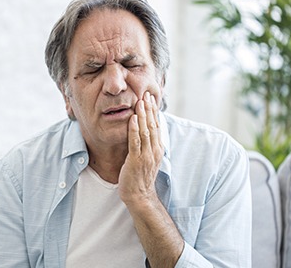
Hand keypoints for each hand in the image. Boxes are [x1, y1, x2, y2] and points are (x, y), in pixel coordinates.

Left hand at [119, 91, 163, 205]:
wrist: (140, 195)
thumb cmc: (141, 177)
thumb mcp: (149, 158)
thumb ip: (149, 144)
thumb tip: (146, 131)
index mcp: (158, 148)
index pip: (157, 126)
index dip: (154, 112)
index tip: (151, 98)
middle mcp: (154, 150)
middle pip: (153, 125)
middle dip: (149, 109)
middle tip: (146, 94)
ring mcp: (146, 155)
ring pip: (145, 131)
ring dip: (142, 115)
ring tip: (140, 101)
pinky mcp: (135, 160)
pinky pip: (135, 142)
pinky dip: (134, 129)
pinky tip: (132, 118)